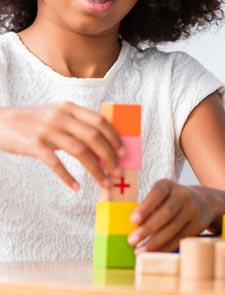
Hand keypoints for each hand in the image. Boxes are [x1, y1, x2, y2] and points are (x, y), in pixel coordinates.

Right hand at [0, 102, 122, 189]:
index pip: (99, 121)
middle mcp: (60, 116)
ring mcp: (47, 130)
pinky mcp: (34, 145)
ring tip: (104, 182)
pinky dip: (68, 177)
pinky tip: (76, 187)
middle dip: (109, 156)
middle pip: (94, 136)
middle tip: (117, 171)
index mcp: (69, 107)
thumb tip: (103, 144)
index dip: (114, 137)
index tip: (123, 152)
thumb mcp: (56, 114)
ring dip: (95, 169)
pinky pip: (56, 164)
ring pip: (80, 151)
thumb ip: (76, 124)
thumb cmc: (31, 122)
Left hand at [128, 179, 214, 252]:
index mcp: (168, 185)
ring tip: (139, 250)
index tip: (133, 221)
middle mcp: (182, 195)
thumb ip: (148, 208)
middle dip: (147, 228)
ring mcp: (192, 210)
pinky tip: (153, 252)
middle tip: (131, 241)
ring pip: (172, 228)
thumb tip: (132, 229)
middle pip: (165, 213)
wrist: (203, 202)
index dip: (146, 207)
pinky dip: (165, 247)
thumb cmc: (171, 201)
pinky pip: (179, 237)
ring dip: (154, 242)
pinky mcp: (197, 224)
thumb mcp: (161, 196)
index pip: (158, 193)